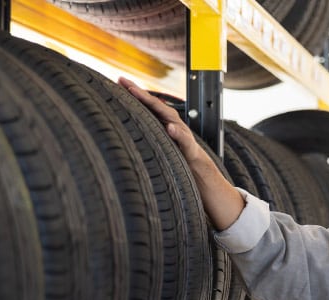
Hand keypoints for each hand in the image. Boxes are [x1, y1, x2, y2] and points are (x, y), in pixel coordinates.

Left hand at [118, 76, 244, 229]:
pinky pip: (187, 145)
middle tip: (123, 81)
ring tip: (141, 95)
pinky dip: (179, 135)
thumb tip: (127, 142)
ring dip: (157, 108)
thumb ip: (151, 147)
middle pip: (159, 108)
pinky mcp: (194, 156)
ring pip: (172, 120)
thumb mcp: (164, 158)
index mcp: (169, 132)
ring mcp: (186, 143)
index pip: (151, 110)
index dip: (135, 96)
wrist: (210, 188)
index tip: (118, 81)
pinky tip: (170, 128)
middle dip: (140, 94)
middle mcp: (178, 133)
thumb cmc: (185, 173)